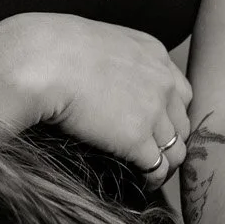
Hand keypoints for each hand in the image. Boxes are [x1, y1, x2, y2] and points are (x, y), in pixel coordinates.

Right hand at [0, 13, 192, 192]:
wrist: (42, 61)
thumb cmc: (52, 48)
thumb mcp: (96, 41)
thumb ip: (112, 59)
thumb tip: (99, 74)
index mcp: (152, 53)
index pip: (178, 91)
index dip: (168, 112)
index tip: (153, 124)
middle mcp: (162, 81)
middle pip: (182, 122)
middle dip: (169, 139)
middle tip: (151, 153)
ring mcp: (153, 111)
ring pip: (176, 149)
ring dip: (164, 163)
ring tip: (148, 173)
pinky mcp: (137, 139)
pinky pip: (158, 168)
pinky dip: (152, 179)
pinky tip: (140, 182)